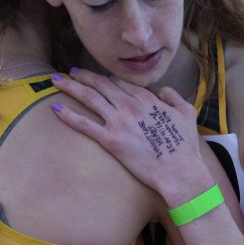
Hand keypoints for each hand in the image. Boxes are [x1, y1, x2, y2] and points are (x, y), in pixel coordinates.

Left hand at [50, 69, 209, 197]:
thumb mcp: (187, 113)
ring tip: (57, 81)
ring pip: (89, 98)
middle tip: (70, 73)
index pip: (120, 82)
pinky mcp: (111, 141)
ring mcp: (118, 122)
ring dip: (71, 87)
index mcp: (146, 99)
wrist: (179, 170)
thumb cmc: (185, 145)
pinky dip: (69, 115)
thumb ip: (173, 97)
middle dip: (83, 76)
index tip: (96, 77)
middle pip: (100, 85)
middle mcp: (129, 106)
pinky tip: (56, 108)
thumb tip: (162, 91)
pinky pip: (85, 124)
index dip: (105, 78)